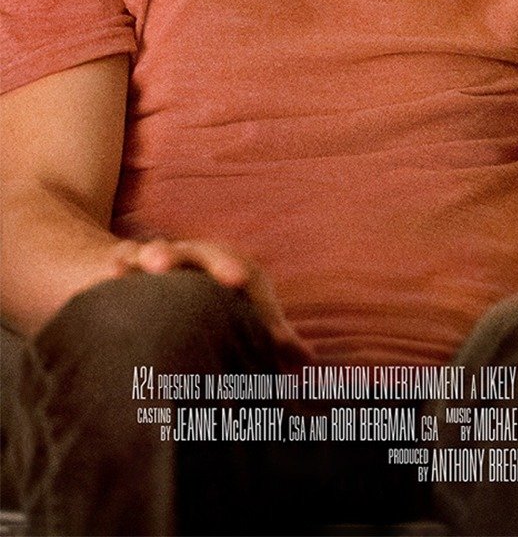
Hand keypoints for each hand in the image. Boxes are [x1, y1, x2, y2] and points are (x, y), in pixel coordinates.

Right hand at [110, 238, 310, 362]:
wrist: (148, 267)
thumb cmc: (202, 296)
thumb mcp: (234, 311)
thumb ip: (267, 334)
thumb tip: (309, 360)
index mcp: (222, 267)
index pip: (240, 269)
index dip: (243, 276)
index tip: (242, 283)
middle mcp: (192, 258)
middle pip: (206, 254)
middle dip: (216, 263)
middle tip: (228, 277)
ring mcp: (157, 257)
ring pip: (159, 249)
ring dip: (159, 254)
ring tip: (155, 266)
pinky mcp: (124, 263)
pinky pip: (121, 257)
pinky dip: (119, 262)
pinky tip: (113, 274)